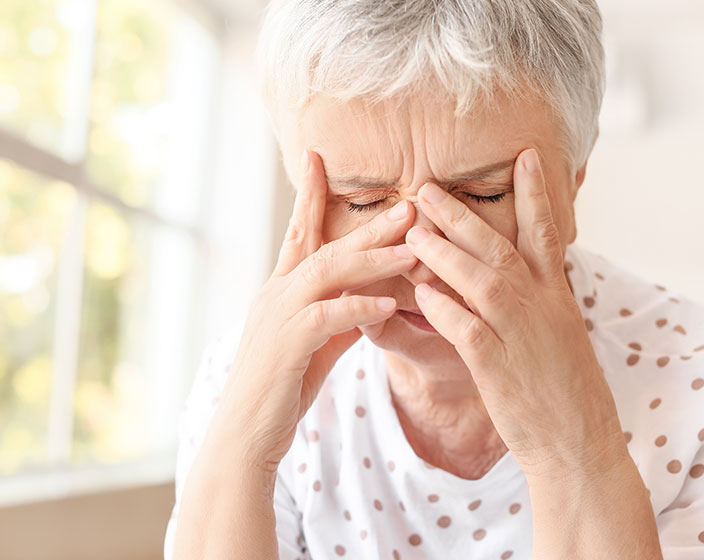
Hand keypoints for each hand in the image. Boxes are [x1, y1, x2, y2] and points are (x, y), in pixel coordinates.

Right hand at [206, 149, 417, 471]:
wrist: (245, 434)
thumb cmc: (282, 388)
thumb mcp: (316, 345)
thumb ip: (341, 317)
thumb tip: (372, 299)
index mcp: (282, 289)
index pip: (298, 231)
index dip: (309, 193)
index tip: (319, 157)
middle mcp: (276, 293)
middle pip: (324, 244)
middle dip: (368, 223)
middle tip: (408, 204)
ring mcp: (278, 317)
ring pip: (327, 272)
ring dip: (373, 258)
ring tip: (413, 248)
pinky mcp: (285, 346)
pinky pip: (326, 317)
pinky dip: (359, 307)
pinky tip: (389, 304)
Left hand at [404, 148, 625, 478]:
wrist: (580, 444)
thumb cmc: (566, 392)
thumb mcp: (562, 336)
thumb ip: (540, 301)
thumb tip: (516, 274)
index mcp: (557, 297)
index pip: (546, 233)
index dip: (535, 193)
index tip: (523, 156)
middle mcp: (542, 307)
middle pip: (499, 247)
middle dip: (460, 215)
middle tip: (425, 188)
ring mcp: (522, 335)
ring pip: (480, 279)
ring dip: (443, 251)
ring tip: (410, 229)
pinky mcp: (499, 367)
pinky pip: (466, 327)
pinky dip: (443, 306)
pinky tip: (419, 291)